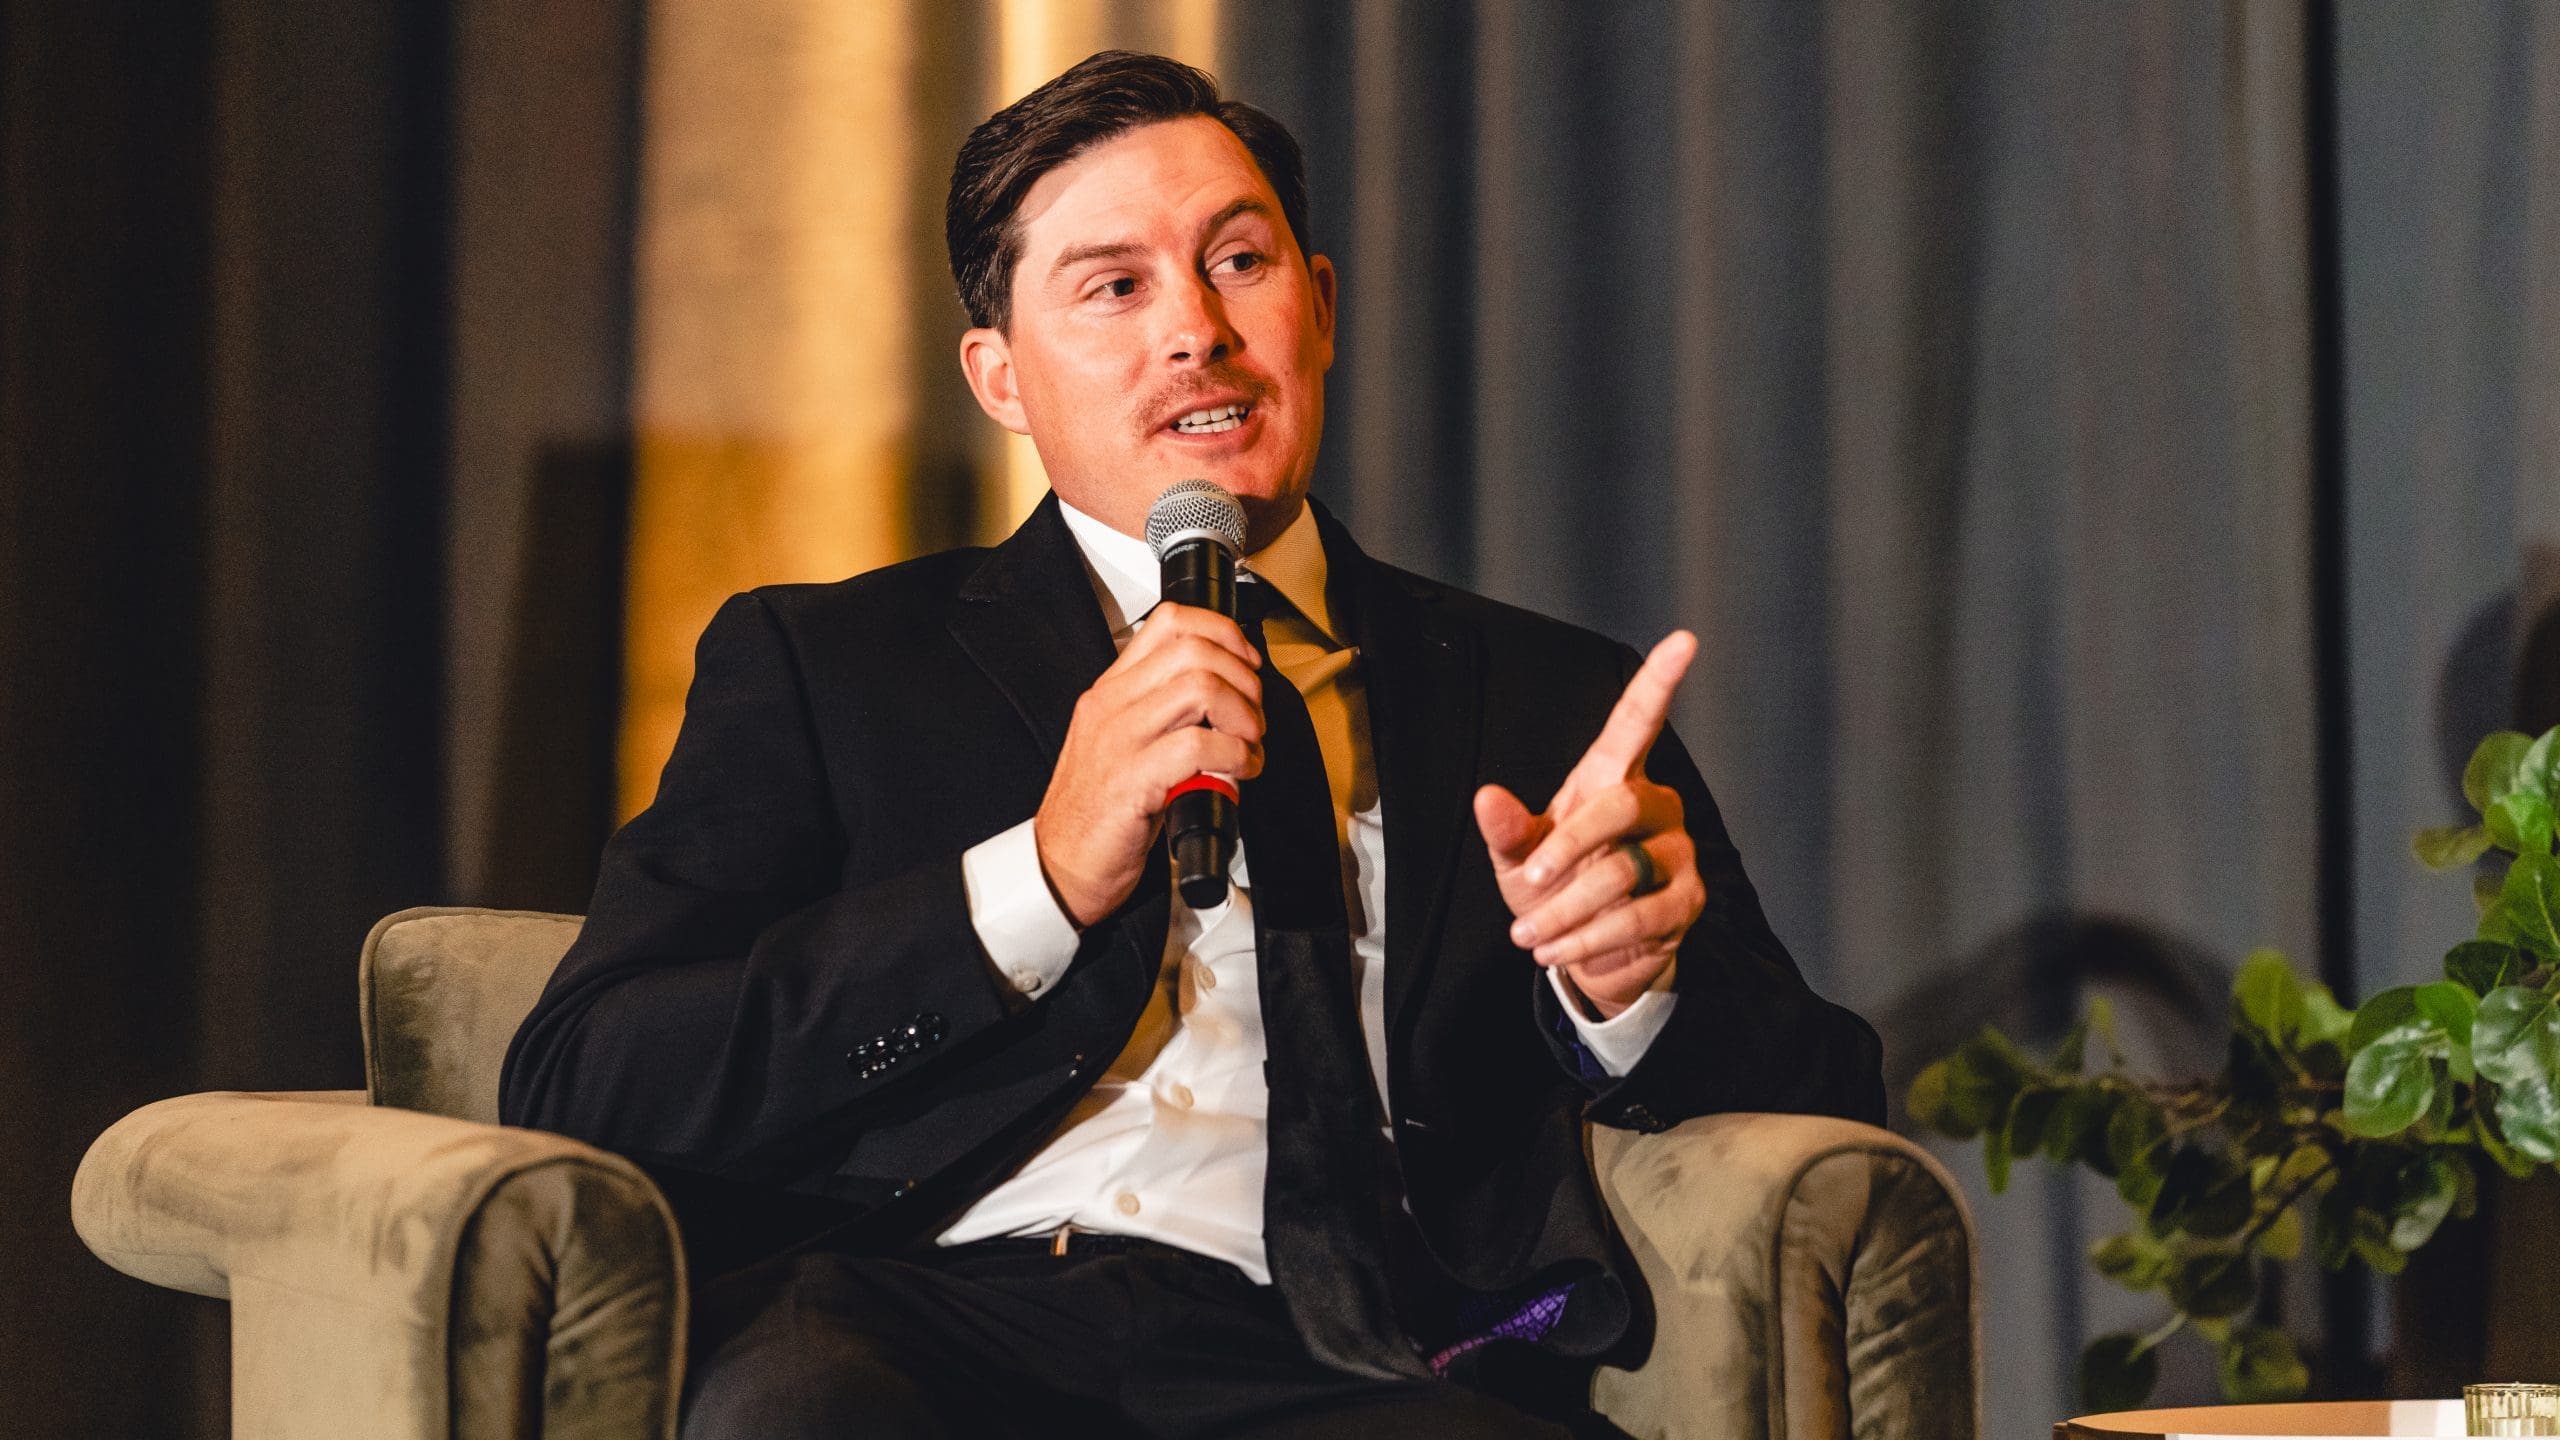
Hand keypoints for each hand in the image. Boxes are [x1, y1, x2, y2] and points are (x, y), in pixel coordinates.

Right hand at [1035, 604, 1265, 927]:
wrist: (1061, 867)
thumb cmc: (1097, 812)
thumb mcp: (1123, 744)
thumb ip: (1163, 713)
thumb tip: (1225, 697)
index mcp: (1111, 690)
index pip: (1169, 622)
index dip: (1223, 632)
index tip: (1246, 661)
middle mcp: (1111, 706)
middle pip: (1193, 649)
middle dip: (1242, 678)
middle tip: (1253, 712)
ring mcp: (1119, 740)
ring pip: (1200, 688)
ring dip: (1243, 715)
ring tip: (1249, 744)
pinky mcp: (1131, 781)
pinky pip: (1198, 746)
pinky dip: (1236, 755)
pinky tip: (1240, 772)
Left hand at [1472, 631, 1705, 1018]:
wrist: (1587, 952)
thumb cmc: (1553, 884)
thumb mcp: (1519, 857)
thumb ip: (1508, 830)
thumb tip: (1487, 796)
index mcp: (1612, 778)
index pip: (1638, 721)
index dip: (1660, 682)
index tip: (1685, 639)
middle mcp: (1655, 804)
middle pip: (1619, 806)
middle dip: (1568, 847)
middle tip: (1529, 880)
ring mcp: (1677, 852)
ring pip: (1623, 872)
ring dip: (1565, 909)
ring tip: (1525, 935)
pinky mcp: (1687, 902)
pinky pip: (1636, 918)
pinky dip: (1586, 939)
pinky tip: (1553, 951)